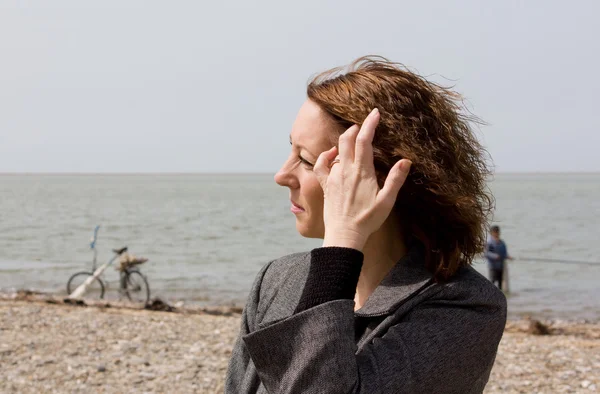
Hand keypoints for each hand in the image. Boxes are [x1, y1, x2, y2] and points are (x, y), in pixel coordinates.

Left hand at [314, 108, 411, 250]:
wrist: (344, 235)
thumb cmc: (367, 220)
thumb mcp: (387, 201)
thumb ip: (395, 179)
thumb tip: (406, 161)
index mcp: (362, 172)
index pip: (365, 140)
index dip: (370, 124)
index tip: (375, 113)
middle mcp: (346, 170)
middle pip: (347, 139)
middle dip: (356, 128)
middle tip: (364, 124)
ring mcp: (334, 177)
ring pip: (336, 150)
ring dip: (344, 141)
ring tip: (352, 138)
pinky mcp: (325, 185)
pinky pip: (321, 165)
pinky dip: (326, 156)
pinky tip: (332, 154)